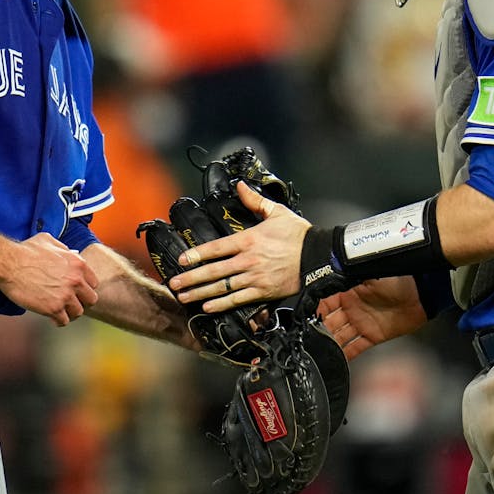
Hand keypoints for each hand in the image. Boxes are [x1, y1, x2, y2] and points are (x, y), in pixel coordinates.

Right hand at [0, 232, 98, 325]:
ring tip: (61, 311)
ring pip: (78, 312)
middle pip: (91, 299)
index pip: (93, 283)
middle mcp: (75, 280)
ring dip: (70, 312)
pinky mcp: (53, 308)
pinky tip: (52, 317)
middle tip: (70, 302)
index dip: (84, 288)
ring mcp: (65, 296)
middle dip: (81, 301)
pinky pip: (63, 321)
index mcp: (78, 264)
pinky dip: (58, 321)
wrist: (9, 263)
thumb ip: (65, 249)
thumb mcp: (49, 241)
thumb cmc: (26, 250)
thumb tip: (73, 253)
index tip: (76, 291)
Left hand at [169, 182, 311, 310]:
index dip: (197, 254)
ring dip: (201, 293)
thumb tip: (240, 186)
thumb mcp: (276, 212)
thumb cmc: (298, 234)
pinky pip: (238, 300)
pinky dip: (222, 304)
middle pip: (213, 271)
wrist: (319, 255)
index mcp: (249, 240)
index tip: (182, 260)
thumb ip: (255, 201)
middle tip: (174, 283)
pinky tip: (208, 307)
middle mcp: (248, 260)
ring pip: (222, 287)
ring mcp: (255, 278)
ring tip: (184, 297)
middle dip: (191, 278)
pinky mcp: (264, 291)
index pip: (216, 247)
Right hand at [317, 276, 426, 359]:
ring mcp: (361, 322)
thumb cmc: (398, 277)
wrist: (422, 292)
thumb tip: (326, 276)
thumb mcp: (368, 273)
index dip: (313, 311)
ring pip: (338, 336)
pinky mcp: (372, 336)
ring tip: (316, 351)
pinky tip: (334, 361)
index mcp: (347, 290)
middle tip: (307, 339)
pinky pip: (355, 347)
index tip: (304, 320)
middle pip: (328, 321)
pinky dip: (345, 355)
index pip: (323, 302)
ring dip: (328, 343)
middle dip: (317, 330)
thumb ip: (347, 276)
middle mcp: (351, 307)